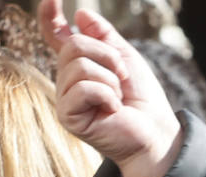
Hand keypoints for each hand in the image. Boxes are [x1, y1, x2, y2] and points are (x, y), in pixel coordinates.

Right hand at [38, 0, 182, 176]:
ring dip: (109, 78)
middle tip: (123, 77)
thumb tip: (80, 13)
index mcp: (79, 65)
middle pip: (74, 45)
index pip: (57, 35)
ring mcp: (65, 98)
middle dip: (107, 56)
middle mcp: (67, 80)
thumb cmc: (143, 100)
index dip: (50, 15)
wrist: (155, 133)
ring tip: (119, 98)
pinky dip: (106, 94)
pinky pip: (83, 87)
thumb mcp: (126, 58)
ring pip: (79, 65)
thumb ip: (104, 35)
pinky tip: (113, 110)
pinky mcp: (68, 116)